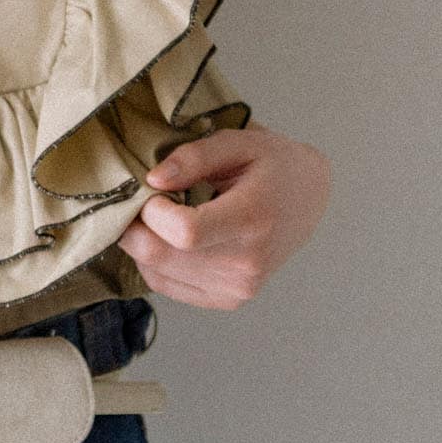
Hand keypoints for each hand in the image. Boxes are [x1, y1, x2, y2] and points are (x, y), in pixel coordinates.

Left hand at [114, 121, 330, 310]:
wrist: (308, 198)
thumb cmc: (273, 164)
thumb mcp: (238, 142)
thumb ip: (194, 157)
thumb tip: (153, 179)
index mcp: (252, 220)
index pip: (184, 232)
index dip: (152, 211)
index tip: (151, 188)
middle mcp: (246, 263)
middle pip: (161, 256)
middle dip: (133, 225)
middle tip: (139, 199)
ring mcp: (238, 287)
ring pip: (156, 272)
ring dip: (141, 242)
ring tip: (157, 215)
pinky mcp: (228, 299)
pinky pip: (165, 285)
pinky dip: (153, 261)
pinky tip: (165, 237)